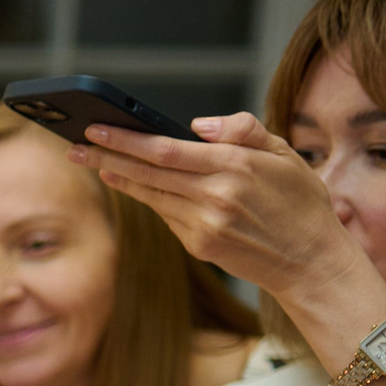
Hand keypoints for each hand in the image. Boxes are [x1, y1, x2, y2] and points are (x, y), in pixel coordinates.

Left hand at [72, 116, 374, 344]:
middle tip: (75, 145)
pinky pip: (165, 214)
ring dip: (117, 176)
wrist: (310, 260)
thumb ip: (243, 130)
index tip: (97, 128)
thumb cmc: (300, 201)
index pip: (167, 150)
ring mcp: (204, 225)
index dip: (127, 140)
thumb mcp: (284, 153)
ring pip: (150, 194)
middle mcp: (215, 197)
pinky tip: (126, 182)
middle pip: (148, 173)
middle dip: (106, 157)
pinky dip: (145, 196)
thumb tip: (197, 125)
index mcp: (236, 167)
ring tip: (91, 160)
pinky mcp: (198, 245)